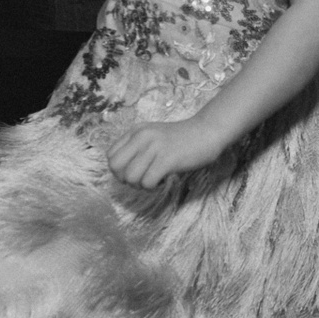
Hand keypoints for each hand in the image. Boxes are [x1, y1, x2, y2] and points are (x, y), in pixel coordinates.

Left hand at [106, 115, 232, 188]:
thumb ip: (137, 147)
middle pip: (115, 166)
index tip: (135, 171)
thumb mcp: (154, 136)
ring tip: (154, 179)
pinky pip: (147, 182)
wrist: (208, 132)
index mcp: (136, 131)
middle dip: (125, 179)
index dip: (119, 170)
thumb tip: (122, 172)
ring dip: (140, 185)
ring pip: (130, 177)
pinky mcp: (167, 159)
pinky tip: (164, 179)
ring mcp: (154, 147)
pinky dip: (153, 187)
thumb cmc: (182, 139)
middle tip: (141, 179)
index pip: (111, 155)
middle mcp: (142, 137)